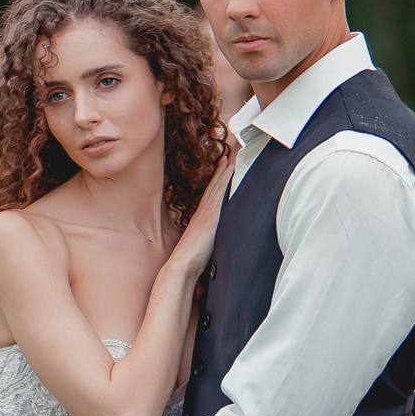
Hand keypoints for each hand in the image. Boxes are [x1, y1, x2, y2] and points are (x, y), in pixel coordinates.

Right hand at [173, 156, 232, 270]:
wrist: (181, 267)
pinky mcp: (210, 215)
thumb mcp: (204, 248)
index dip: (219, 177)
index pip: (212, 193)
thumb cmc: (191, 263)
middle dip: (224, 165)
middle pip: (216, 183)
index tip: (224, 163)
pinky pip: (218, 191)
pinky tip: (230, 166)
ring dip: (226, 166)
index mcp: (201, 218)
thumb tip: (216, 242)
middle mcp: (203, 211)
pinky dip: (224, 177)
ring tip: (233, 149)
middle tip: (231, 148)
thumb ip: (210, 240)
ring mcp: (206, 212)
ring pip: (218, 183)